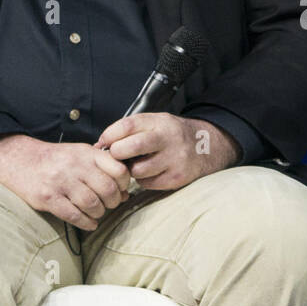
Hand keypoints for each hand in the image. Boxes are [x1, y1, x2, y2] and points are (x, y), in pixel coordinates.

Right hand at [0, 134, 131, 230]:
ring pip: (93, 204)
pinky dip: (86, 223)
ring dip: (99, 213)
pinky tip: (89, 223)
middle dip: (113, 202)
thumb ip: (103, 169)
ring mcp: (60, 182)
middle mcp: (75, 166)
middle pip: (108, 190)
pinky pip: (75, 215)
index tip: (121, 190)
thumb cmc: (55, 160)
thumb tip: (125, 193)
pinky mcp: (47, 198)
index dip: (124, 184)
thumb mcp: (80, 155)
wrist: (18, 160)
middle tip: (109, 205)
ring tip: (96, 213)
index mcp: (86, 153)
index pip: (118, 169)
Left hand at [95, 113, 239, 191]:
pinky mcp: (177, 177)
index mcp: (160, 121)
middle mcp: (169, 138)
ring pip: (138, 170)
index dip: (110, 135)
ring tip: (137, 164)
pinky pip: (148, 183)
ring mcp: (175, 159)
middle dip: (117, 154)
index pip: (128, 125)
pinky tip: (150, 172)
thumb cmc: (171, 135)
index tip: (104, 142)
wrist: (206, 147)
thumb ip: (130, 130)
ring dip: (131, 170)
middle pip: (131, 147)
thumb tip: (100, 146)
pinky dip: (144, 180)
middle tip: (116, 156)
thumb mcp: (155, 123)